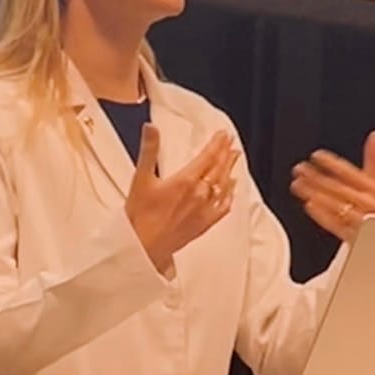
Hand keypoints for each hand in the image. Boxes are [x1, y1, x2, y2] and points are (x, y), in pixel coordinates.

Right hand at [125, 126, 239, 272]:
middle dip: (225, 153)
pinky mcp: (204, 224)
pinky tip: (232, 189)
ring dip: (229, 169)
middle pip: (218, 168)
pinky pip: (223, 207)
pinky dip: (229, 195)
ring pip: (223, 185)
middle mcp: (199, 194)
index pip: (208, 156)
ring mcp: (204, 210)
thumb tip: (151, 127)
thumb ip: (149, 150)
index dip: (217, 143)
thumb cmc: (140, 216)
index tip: (223, 134)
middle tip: (231, 142)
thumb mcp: (141, 178)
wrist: (143, 246)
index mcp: (186, 180)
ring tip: (234, 158)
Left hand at [290, 129, 374, 242]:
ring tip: (298, 184)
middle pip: (338, 188)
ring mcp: (358, 220)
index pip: (350, 173)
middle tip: (299, 169)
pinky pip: (335, 224)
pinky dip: (321, 215)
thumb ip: (374, 157)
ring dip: (314, 193)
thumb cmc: (373, 206)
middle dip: (316, 177)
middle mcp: (366, 203)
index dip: (332, 163)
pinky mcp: (351, 236)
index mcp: (371, 188)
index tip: (317, 156)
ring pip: (334, 204)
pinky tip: (309, 204)